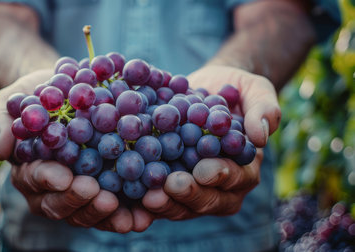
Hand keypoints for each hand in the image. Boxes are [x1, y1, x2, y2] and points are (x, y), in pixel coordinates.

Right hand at [0, 69, 152, 231]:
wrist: (69, 90)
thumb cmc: (39, 94)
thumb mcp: (15, 99)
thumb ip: (2, 121)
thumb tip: (0, 148)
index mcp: (29, 170)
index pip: (34, 179)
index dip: (47, 179)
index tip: (63, 176)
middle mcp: (52, 189)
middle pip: (60, 204)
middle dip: (79, 201)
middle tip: (99, 195)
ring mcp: (79, 193)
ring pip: (88, 212)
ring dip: (106, 216)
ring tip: (126, 217)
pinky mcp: (106, 190)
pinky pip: (115, 208)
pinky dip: (129, 214)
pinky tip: (144, 217)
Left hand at [142, 65, 280, 218]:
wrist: (203, 91)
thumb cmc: (234, 90)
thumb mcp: (255, 90)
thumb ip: (264, 109)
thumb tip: (261, 135)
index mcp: (245, 168)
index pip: (237, 178)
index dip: (221, 176)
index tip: (202, 170)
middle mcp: (221, 187)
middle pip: (208, 200)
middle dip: (189, 195)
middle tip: (170, 186)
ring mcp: (193, 189)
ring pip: (182, 206)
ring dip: (166, 204)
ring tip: (148, 196)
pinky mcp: (168, 185)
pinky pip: (159, 197)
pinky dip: (144, 198)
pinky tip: (131, 192)